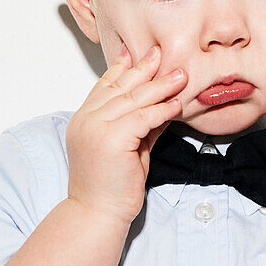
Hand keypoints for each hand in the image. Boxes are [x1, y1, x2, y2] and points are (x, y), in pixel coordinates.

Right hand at [65, 45, 187, 225]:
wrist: (97, 214)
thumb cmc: (111, 186)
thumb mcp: (128, 147)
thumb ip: (140, 125)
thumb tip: (164, 105)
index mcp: (84, 118)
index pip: (105, 85)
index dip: (123, 67)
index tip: (137, 52)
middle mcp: (87, 119)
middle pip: (121, 87)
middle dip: (145, 69)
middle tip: (164, 53)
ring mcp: (96, 128)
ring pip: (134, 99)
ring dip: (160, 86)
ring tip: (181, 75)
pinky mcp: (111, 139)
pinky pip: (143, 117)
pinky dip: (162, 110)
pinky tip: (176, 105)